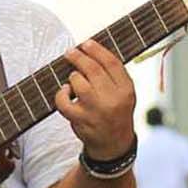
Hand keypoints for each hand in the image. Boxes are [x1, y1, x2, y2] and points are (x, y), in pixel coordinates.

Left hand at [53, 40, 135, 158]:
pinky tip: (65, 92)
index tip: (86, 43)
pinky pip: (64, 101)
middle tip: (70, 52)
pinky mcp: (80, 120)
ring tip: (74, 79)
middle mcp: (113, 100)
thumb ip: (113, 74)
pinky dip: (61, 94)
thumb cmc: (116, 112)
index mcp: (126, 90)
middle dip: (79, 57)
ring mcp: (96, 110)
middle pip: (93, 70)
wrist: (113, 144)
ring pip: (78, 82)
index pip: (112, 63)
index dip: (97, 50)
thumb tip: (91, 50)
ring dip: (73, 77)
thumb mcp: (125, 93)